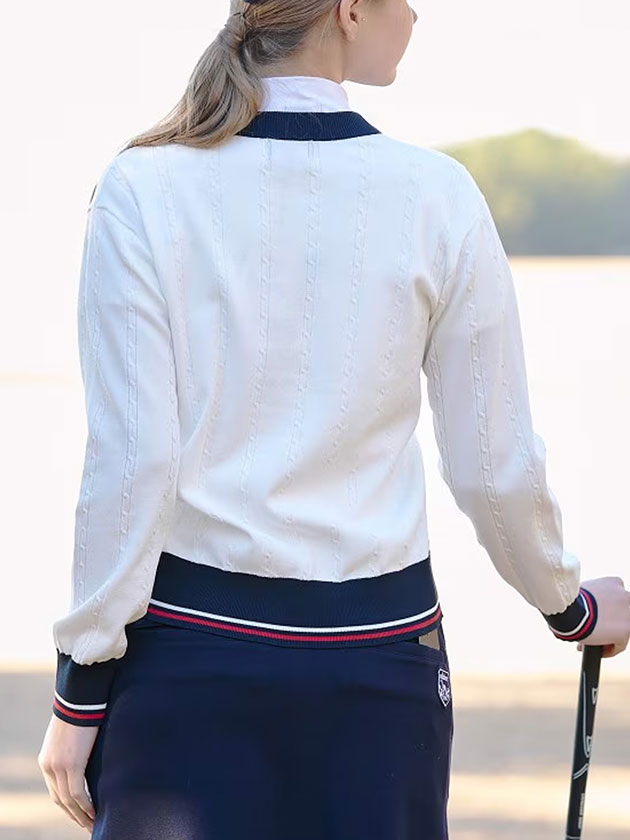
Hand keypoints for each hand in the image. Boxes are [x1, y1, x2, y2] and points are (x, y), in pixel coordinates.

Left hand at [37, 713, 98, 830]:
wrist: (78, 699)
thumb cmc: (79, 713)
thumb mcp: (71, 737)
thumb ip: (74, 751)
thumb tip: (87, 758)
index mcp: (47, 761)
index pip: (56, 791)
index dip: (68, 805)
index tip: (80, 813)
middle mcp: (49, 767)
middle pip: (60, 800)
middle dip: (74, 815)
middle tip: (87, 824)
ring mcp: (59, 767)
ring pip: (69, 800)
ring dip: (81, 815)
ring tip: (93, 824)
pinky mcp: (72, 764)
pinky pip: (78, 793)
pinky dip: (86, 806)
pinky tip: (95, 812)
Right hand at [575, 576, 629, 658]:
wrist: (570, 610)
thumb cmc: (569, 599)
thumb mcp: (583, 591)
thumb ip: (592, 597)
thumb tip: (585, 608)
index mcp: (615, 582)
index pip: (615, 600)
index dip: (604, 610)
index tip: (594, 617)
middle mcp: (626, 596)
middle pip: (621, 614)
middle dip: (609, 622)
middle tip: (595, 629)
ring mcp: (628, 614)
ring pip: (623, 629)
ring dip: (609, 636)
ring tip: (594, 642)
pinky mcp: (625, 631)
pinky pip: (620, 644)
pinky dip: (610, 649)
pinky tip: (598, 651)